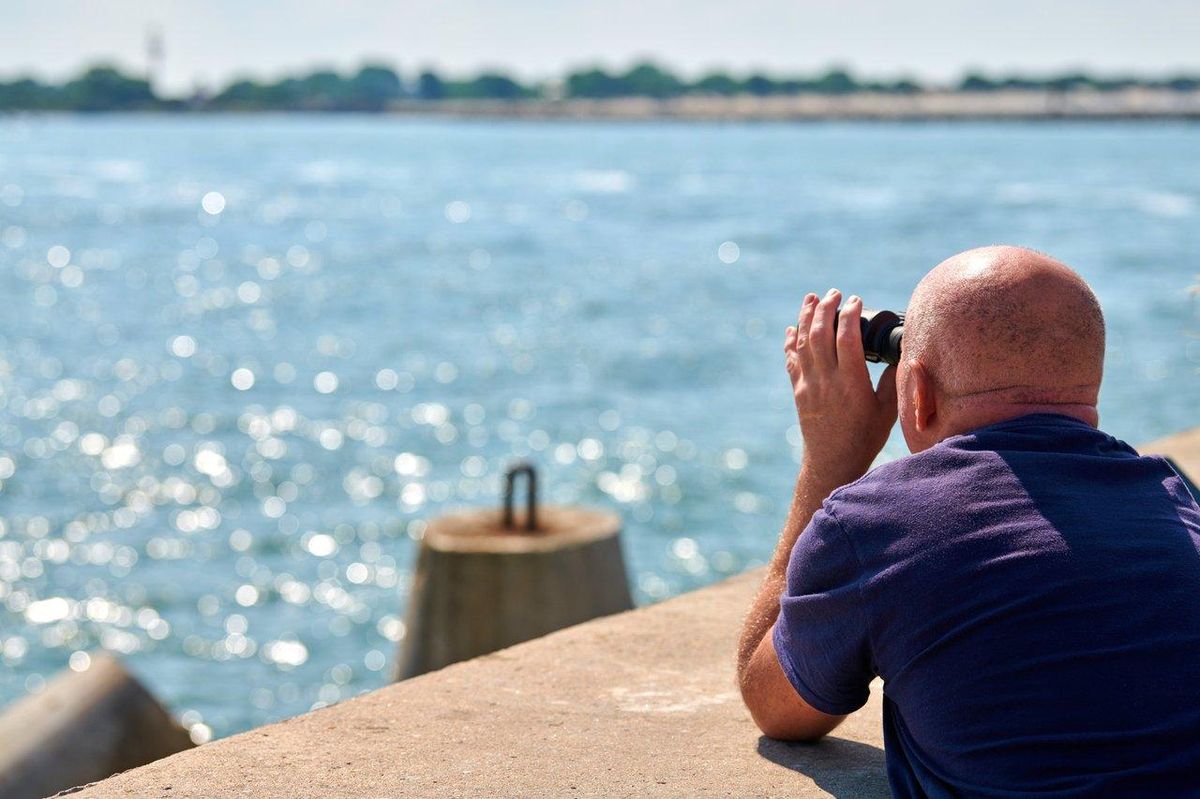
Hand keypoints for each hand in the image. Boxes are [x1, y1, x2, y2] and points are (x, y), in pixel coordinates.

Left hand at [785, 289, 897, 487]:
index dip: (849, 314)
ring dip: (806, 317)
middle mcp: (827, 380)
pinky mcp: (799, 392)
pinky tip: (792, 328)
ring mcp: (809, 385)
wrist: (833, 462)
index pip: (847, 338)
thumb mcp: (888, 410)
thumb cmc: (866, 437)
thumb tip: (901, 354)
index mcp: (851, 383)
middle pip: (821, 334)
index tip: (855, 300)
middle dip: (825, 309)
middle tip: (834, 292)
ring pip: (803, 343)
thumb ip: (894, 380)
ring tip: (811, 298)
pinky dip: (791, 342)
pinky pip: (792, 361)